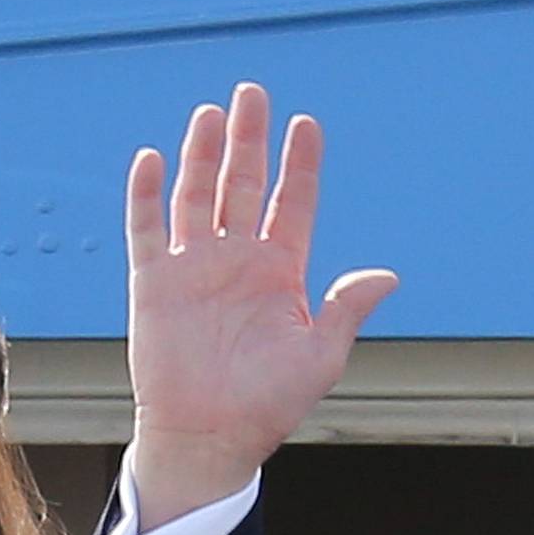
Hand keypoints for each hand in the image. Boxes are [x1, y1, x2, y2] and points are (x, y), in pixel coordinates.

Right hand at [125, 82, 396, 524]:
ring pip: (197, 196)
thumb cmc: (267, 406)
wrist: (209, 440)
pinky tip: (153, 159)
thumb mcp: (319, 356)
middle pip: (244, 185)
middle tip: (253, 94)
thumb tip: (387, 276)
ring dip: (203, 155)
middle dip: (250, 141)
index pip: (293, 204)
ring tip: (212, 115)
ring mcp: (194, 268)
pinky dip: (147, 194)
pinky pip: (146, 229)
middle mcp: (237, 260)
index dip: (300, 165)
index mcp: (280, 272)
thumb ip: (346, 309)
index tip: (306, 127)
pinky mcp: (153, 283)